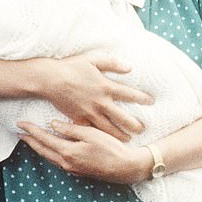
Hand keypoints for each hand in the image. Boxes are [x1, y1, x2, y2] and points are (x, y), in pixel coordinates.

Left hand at [17, 120, 152, 183]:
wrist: (125, 168)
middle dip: (30, 141)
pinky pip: (57, 161)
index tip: (20, 124)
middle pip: (43, 150)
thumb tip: (53, 125)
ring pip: (49, 157)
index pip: (44, 139)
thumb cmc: (111, 148)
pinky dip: (49, 154)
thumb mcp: (91, 134)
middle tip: (19, 132)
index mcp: (68, 152)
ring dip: (39, 148)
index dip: (31, 131)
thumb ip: (71, 130)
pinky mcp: (78, 171)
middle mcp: (66, 163)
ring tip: (31, 140)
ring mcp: (72, 169)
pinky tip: (50, 149)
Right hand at [33, 52, 152, 141]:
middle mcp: (101, 102)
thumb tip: (129, 67)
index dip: (142, 98)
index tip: (151, 102)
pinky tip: (105, 141)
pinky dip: (100, 136)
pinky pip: (92, 130)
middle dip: (135, 124)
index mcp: (106, 87)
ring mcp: (90, 113)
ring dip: (120, 135)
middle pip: (123, 117)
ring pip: (109, 128)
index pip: (130, 94)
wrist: (50, 80)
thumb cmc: (71, 67)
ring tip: (128, 139)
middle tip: (142, 129)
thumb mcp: (93, 60)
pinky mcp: (79, 119)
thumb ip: (112, 63)